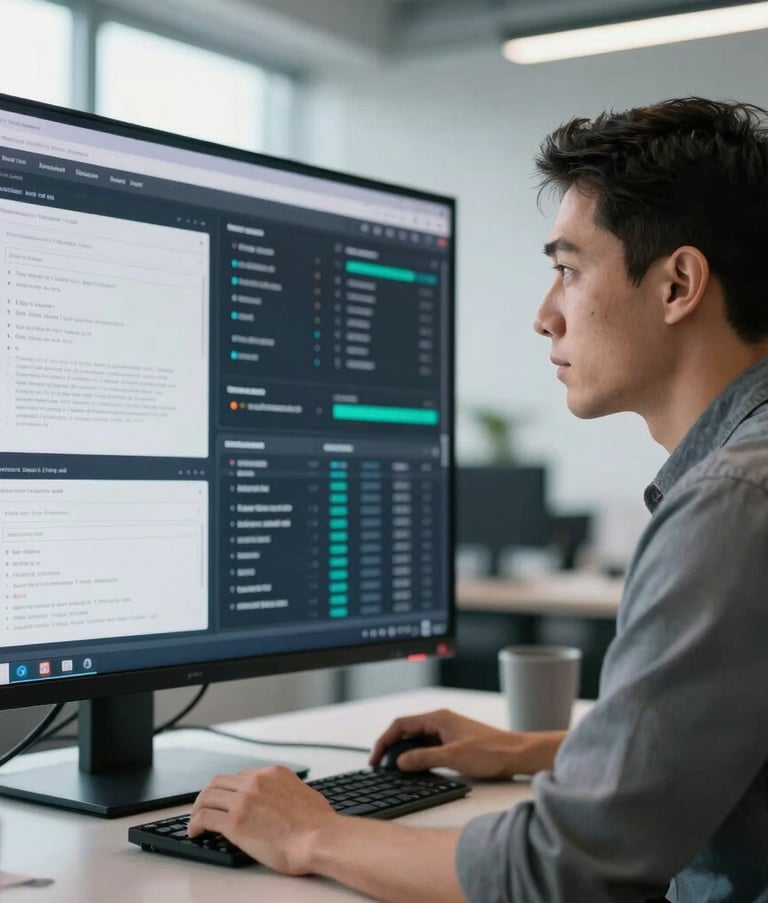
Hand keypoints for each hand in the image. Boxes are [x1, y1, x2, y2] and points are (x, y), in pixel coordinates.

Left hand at [188, 765, 339, 874]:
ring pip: (207, 796)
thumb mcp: (305, 794)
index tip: (225, 799)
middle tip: (203, 808)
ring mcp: (243, 800)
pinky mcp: (235, 822)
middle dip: (208, 795)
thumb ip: (289, 792)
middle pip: (219, 782)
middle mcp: (255, 781)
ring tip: (195, 821)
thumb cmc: (318, 824)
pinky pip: (205, 817)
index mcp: (273, 773)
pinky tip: (195, 832)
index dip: (228, 789)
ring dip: (197, 808)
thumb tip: (287, 800)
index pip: (240, 775)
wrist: (318, 838)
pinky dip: (195, 824)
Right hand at [369, 708, 564, 777]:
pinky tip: (415, 769)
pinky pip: (429, 746)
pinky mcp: (454, 742)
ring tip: (393, 768)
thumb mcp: (452, 757)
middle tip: (379, 764)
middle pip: (407, 730)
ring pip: (417, 739)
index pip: (401, 724)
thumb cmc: (491, 752)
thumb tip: (400, 761)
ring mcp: (448, 731)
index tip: (375, 757)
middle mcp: (441, 721)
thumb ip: (423, 758)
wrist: (517, 755)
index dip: (384, 740)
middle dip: (390, 745)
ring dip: (404, 751)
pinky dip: (417, 755)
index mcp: (438, 718)